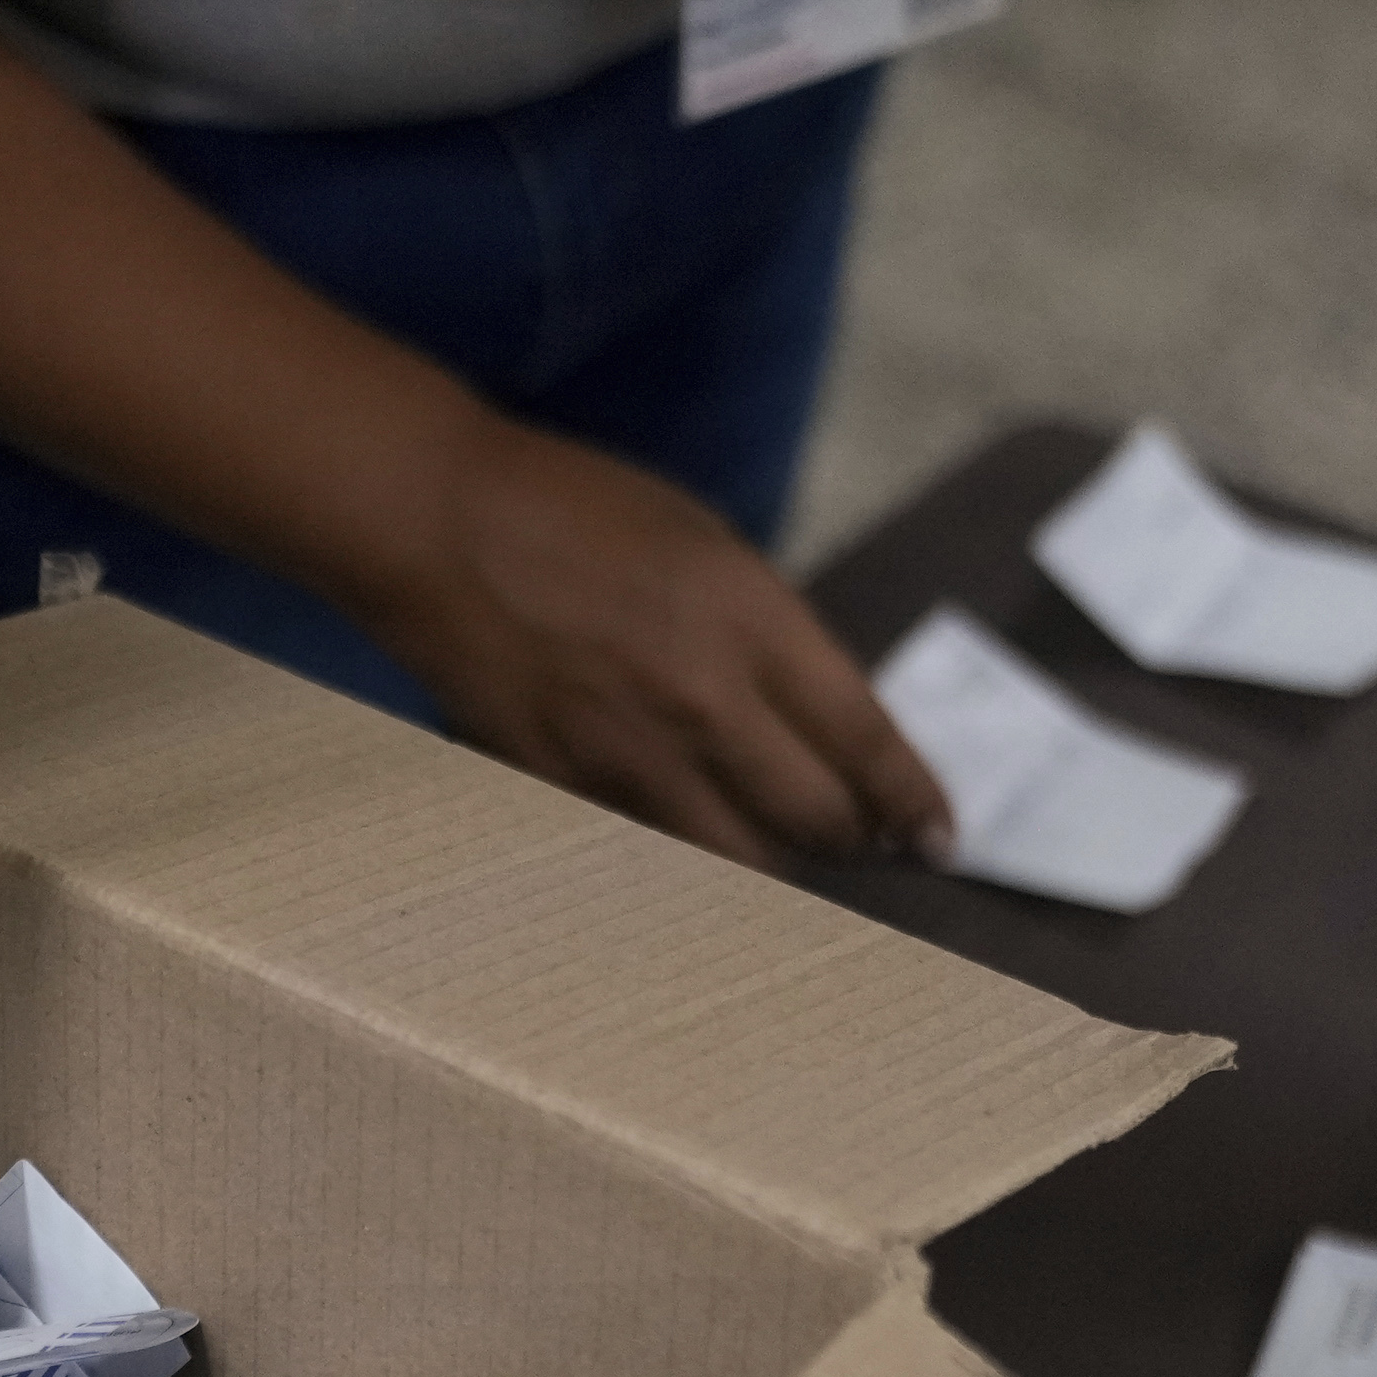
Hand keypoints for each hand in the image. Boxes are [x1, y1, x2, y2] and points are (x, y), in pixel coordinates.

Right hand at [351, 422, 954, 867]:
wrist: (437, 522)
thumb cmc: (574, 511)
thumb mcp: (704, 542)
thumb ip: (766, 632)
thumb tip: (812, 714)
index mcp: (751, 620)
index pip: (864, 740)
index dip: (913, 802)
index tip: (939, 837)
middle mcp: (704, 700)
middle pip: (815, 820)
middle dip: (854, 841)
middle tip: (865, 844)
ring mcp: (630, 754)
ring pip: (736, 861)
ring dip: (774, 865)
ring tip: (783, 853)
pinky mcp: (565, 787)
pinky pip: (650, 854)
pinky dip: (684, 860)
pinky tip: (691, 849)